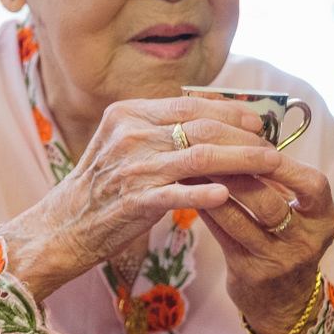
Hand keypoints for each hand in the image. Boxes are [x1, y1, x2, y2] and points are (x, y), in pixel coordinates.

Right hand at [0, 97, 281, 301]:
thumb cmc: (101, 189)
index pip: (189, 105)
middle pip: (201, 127)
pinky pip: (176, 195)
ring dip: (241, 161)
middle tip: (272, 146)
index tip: (258, 120)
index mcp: (127, 114)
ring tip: (270, 166)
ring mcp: (130, 168)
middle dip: (244, 136)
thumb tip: (210, 123)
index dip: (229, 111)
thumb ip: (160, 131)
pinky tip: (227, 195)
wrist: (62, 228)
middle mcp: (129, 135)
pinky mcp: (132, 202)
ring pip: (199, 157)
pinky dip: (204, 194)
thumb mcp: (125, 147)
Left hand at [198, 151, 333, 333]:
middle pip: (269, 201)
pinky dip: (206, 208)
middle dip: (237, 171)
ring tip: (194, 163)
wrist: (286, 304)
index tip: (258, 144)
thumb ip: (283, 182)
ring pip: (240, 217)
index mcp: (325, 219)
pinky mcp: (249, 272)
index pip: (312, 185)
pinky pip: (223, 234)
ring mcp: (278, 260)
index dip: (285, 164)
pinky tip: (191, 190)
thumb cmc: (289, 243)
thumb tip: (248, 133)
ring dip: (214, 187)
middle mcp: (306, 241)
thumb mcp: (301, 215)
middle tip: (212, 146)